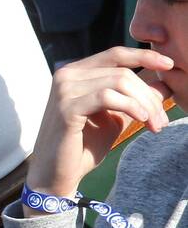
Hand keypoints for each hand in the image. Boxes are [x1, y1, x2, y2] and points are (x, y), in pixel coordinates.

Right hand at [25, 46, 174, 201]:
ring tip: (154, 125)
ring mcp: (64, 89)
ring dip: (144, 104)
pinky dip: (130, 106)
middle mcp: (66, 75)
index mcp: (76, 73)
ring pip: (118, 82)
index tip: (170, 64)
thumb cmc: (84, 146)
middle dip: (150, 96)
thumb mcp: (116, 117)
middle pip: (122, 72)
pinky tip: (140, 119)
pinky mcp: (66, 107)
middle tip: (162, 120)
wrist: (57, 173)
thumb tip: (165, 82)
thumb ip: (134, 99)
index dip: (144, 56)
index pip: (115, 54)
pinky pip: (107, 97)